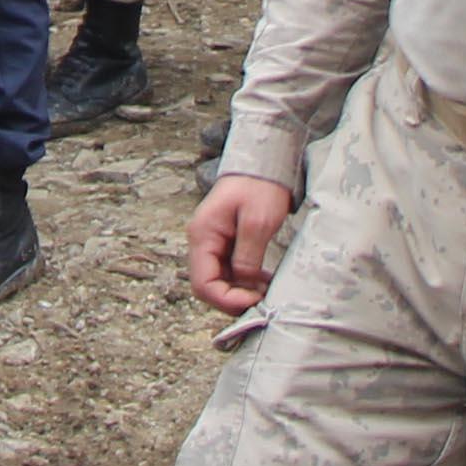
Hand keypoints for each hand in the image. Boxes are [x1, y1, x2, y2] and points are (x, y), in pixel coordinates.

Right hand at [188, 172, 294, 311]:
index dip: (226, 299)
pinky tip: (261, 281)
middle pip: (207, 285)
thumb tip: (243, 283)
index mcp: (203, 235)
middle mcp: (201, 240)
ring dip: (238, 291)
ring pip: (217, 280)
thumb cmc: (259, 186)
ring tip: (264, 291)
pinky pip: (227, 270)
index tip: (252, 301)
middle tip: (260, 300)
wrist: (264, 164)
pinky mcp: (223, 242)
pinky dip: (242, 281)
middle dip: (231, 298)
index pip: (202, 283)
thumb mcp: (258, 223)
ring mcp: (211, 242)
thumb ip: (247, 257)